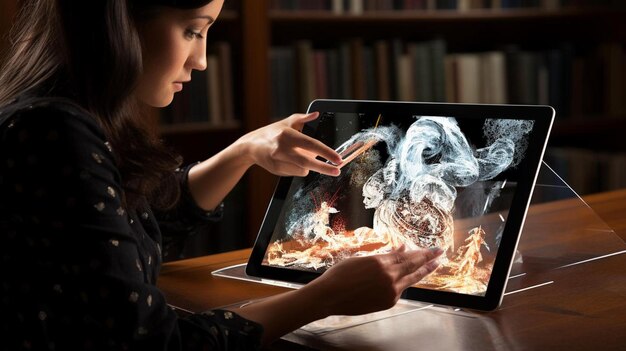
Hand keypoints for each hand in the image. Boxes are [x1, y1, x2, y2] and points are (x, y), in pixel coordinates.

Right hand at [237, 112, 341, 176]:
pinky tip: (291, 160)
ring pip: (303, 169)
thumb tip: (316, 114)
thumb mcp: (286, 122)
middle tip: (337, 170)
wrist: (250, 147)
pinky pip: (296, 172)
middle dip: (325, 168)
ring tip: (301, 156)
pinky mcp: (277, 170)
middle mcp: (282, 148)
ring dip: (308, 165)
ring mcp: (279, 161)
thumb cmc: (271, 132)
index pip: (311, 144)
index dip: (327, 152)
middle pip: (308, 162)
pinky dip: (299, 168)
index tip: (337, 158)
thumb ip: (302, 118)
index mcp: (287, 134)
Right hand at [305, 246, 443, 315]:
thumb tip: (400, 249)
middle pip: (415, 266)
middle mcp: (389, 276)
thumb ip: (384, 255)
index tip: (434, 249)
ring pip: (412, 279)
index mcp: (381, 262)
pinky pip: (401, 289)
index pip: (408, 256)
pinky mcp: (388, 302)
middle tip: (440, 253)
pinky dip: (406, 281)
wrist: (330, 296)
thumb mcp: (362, 259)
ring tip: (435, 265)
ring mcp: (390, 291)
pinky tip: (410, 277)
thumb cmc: (340, 275)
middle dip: (429, 259)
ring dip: (424, 271)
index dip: (423, 252)